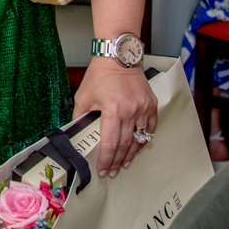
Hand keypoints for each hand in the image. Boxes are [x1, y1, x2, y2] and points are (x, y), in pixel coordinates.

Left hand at [73, 59, 157, 177]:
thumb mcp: (84, 96)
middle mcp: (131, 112)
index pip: (110, 143)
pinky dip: (144, 138)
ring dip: (131, 154)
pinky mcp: (151, 104)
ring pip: (139, 138)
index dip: (106, 160)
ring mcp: (143, 108)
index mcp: (113, 111)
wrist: (119, 57)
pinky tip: (138, 147)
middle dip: (117, 161)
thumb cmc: (100, 75)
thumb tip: (77, 132)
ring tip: (125, 164)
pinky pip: (150, 127)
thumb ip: (80, 116)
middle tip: (113, 172)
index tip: (103, 170)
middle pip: (124, 144)